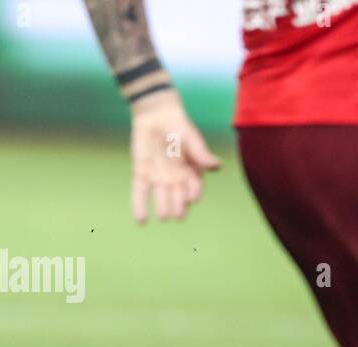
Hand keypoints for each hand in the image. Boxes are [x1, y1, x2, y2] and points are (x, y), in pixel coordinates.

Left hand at [129, 91, 220, 223]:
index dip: (193, 193)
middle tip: (178, 215)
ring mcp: (160, 179)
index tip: (192, 199)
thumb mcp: (192, 138)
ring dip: (162, 208)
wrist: (156, 115)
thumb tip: (216, 166)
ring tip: (163, 217)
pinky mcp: (143, 175)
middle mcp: (177, 179)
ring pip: (162, 197)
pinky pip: (141, 193)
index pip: (195, 187)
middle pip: (178, 197)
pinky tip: (141, 222)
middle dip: (178, 206)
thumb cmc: (178, 126)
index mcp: (192, 173)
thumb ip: (201, 153)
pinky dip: (140, 206)